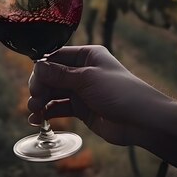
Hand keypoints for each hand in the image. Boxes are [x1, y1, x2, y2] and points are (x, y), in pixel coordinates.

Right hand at [28, 45, 170, 145]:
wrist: (142, 120)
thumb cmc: (119, 92)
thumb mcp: (86, 79)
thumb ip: (59, 74)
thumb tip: (37, 67)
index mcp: (87, 56)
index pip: (56, 57)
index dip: (42, 68)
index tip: (34, 81)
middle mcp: (82, 71)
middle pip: (51, 76)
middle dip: (40, 87)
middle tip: (35, 99)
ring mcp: (81, 91)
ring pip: (53, 93)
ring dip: (41, 101)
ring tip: (34, 112)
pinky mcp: (81, 109)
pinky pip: (59, 108)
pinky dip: (47, 112)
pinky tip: (37, 120)